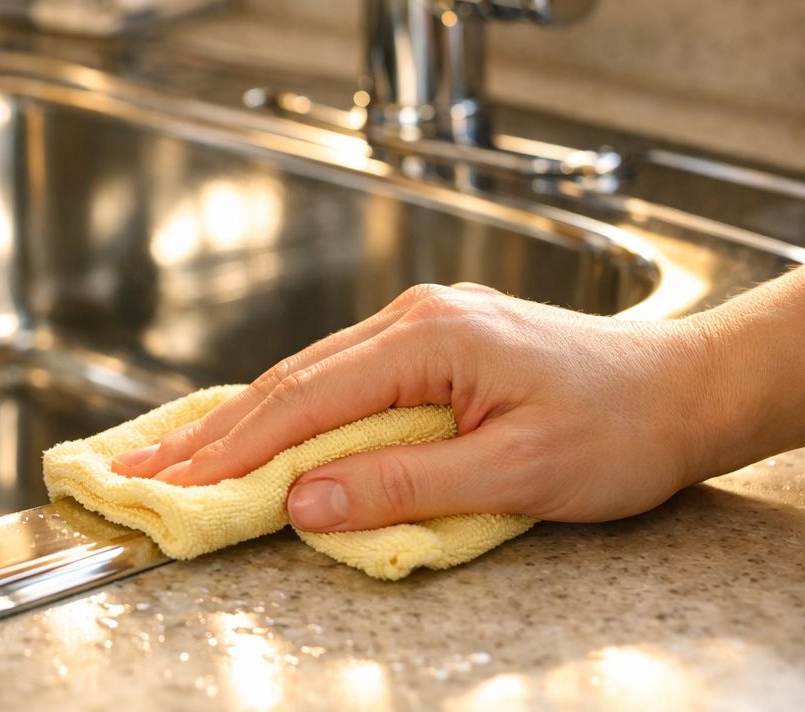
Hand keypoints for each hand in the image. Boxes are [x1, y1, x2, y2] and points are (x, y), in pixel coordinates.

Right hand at [111, 274, 804, 531]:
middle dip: (210, 435)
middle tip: (141, 475)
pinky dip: (284, 413)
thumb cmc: (618, 428)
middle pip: (287, 381)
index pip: (303, 399)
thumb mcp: (516, 470)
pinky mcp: (427, 347)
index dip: (231, 448)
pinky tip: (250, 432)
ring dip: (239, 423)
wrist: (682, 390)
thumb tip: (305, 502)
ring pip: (304, 376)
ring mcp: (417, 328)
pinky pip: (335, 379)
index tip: (172, 486)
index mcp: (427, 338)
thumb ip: (403, 484)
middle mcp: (411, 320)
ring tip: (175, 459)